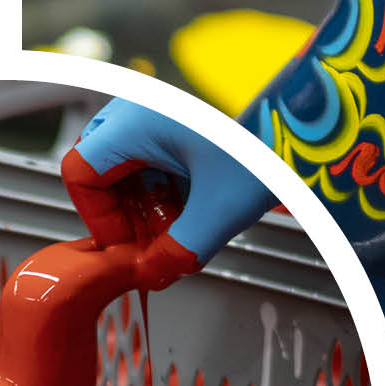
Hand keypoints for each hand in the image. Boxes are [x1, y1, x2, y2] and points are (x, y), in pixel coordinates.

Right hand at [63, 98, 277, 289]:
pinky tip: (187, 209)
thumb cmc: (267, 146)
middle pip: (99, 171)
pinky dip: (159, 189)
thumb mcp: (220, 210)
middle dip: (122, 214)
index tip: (125, 244)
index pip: (80, 173)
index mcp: (136, 121)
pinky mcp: (171, 120)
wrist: (304, 122)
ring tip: (176, 228)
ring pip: (122, 167)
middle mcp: (137, 109)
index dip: (98, 218)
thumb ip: (178, 250)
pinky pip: (146, 158)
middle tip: (150, 242)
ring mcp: (153, 112)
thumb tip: (150, 275)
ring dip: (142, 205)